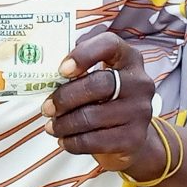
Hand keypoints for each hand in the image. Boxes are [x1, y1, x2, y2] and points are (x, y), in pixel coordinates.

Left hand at [42, 31, 162, 176]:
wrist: (131, 136)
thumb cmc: (105, 100)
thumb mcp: (98, 75)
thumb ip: (80, 64)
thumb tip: (47, 63)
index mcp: (128, 58)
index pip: (110, 44)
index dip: (83, 54)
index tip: (61, 70)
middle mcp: (140, 82)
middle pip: (98, 85)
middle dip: (65, 97)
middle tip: (46, 108)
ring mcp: (140, 111)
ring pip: (92, 116)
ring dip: (64, 123)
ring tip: (51, 126)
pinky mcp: (133, 138)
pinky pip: (95, 141)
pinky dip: (73, 142)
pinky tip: (64, 140)